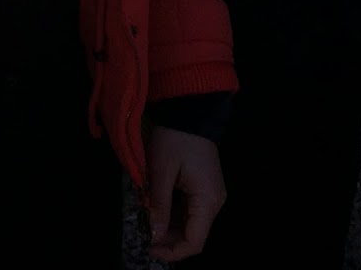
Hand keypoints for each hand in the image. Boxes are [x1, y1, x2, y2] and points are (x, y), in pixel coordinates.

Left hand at [146, 126, 224, 261]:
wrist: (192, 109)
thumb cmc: (176, 138)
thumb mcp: (161, 170)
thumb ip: (159, 205)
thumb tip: (154, 235)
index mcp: (207, 200)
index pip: (195, 242)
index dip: (172, 251)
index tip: (149, 248)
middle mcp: (214, 201)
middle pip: (193, 234)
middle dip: (168, 238)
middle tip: (145, 232)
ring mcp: (211, 193)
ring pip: (191, 223)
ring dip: (169, 225)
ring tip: (148, 217)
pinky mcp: (205, 186)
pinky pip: (190, 209)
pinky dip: (174, 212)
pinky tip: (158, 205)